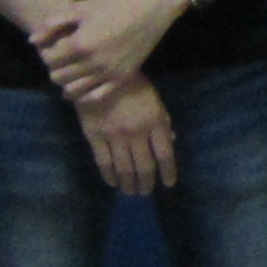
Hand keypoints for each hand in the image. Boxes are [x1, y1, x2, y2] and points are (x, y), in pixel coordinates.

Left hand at [31, 0, 179, 104]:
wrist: (150, 8)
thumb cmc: (114, 4)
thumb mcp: (81, 8)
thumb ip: (54, 23)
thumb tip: (32, 40)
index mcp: (80, 44)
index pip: (49, 60)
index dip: (46, 54)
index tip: (52, 47)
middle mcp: (92, 63)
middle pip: (59, 77)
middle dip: (55, 68)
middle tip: (61, 59)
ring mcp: (108, 73)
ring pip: (74, 90)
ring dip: (66, 83)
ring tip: (71, 72)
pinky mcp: (121, 78)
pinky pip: (97, 96)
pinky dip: (84, 95)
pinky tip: (82, 87)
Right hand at [73, 74, 178, 196]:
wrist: (101, 73)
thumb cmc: (133, 85)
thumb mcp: (155, 100)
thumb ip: (163, 122)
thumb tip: (172, 141)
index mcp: (154, 122)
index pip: (165, 155)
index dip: (168, 172)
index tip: (168, 184)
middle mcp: (136, 133)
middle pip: (144, 167)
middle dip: (146, 184)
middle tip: (145, 192)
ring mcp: (114, 136)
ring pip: (124, 168)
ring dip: (128, 184)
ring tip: (130, 192)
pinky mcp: (94, 136)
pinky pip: (103, 162)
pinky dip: (109, 176)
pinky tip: (113, 183)